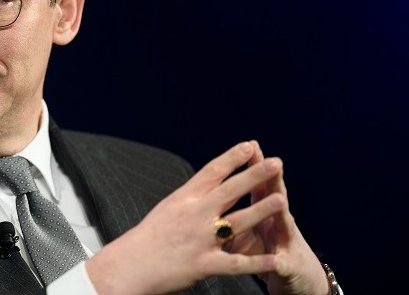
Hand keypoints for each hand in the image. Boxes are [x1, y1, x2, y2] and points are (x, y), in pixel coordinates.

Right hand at [86, 141, 287, 293]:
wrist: (129, 265)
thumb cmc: (146, 239)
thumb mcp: (167, 208)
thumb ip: (190, 199)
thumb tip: (208, 186)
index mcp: (184, 198)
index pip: (212, 172)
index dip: (232, 157)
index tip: (249, 146)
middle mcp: (194, 214)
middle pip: (229, 190)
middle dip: (254, 175)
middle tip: (275, 163)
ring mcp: (201, 238)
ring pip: (237, 222)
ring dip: (261, 211)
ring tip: (281, 200)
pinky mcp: (204, 264)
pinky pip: (236, 263)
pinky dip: (257, 262)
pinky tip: (274, 259)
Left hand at [230, 141, 329, 294]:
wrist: (294, 276)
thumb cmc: (264, 248)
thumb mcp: (247, 225)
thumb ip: (234, 207)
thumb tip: (213, 186)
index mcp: (263, 210)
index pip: (258, 183)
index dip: (254, 165)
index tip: (249, 145)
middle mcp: (277, 221)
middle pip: (275, 196)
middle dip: (273, 179)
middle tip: (274, 162)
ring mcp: (285, 242)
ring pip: (284, 226)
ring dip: (281, 214)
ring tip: (280, 201)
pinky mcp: (288, 267)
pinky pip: (281, 265)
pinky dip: (278, 263)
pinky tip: (278, 261)